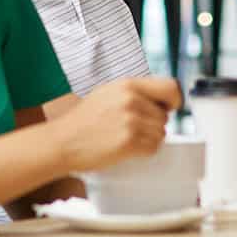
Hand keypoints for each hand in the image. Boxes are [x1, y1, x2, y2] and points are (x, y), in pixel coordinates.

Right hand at [52, 77, 181, 171]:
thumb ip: (134, 93)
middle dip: (154, 124)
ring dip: (149, 139)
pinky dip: (145, 151)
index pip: (169, 87)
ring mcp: (131, 121)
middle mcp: (131, 100)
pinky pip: (153, 147)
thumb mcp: (108, 93)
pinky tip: (128, 149)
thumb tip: (161, 100)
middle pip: (165, 116)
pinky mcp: (129, 142)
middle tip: (134, 130)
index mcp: (128, 85)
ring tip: (127, 139)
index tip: (170, 108)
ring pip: (161, 133)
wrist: (63, 141)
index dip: (174, 100)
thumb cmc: (83, 120)